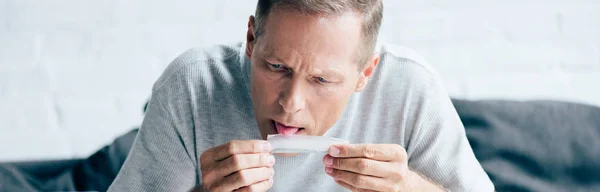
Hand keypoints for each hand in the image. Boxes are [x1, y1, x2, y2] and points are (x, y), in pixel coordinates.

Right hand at [200, 140, 274, 191]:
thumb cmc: (223, 174)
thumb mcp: (224, 160)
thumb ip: (240, 152)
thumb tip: (265, 148)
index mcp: (208, 157)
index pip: (232, 147)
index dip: (252, 145)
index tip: (267, 146)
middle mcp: (210, 172)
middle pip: (238, 161)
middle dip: (259, 159)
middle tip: (270, 159)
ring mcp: (216, 187)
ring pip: (244, 176)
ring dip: (262, 172)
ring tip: (270, 170)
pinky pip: (249, 190)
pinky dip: (262, 184)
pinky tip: (267, 181)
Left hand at [323, 144, 442, 191]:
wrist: (407, 184)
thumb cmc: (390, 164)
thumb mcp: (385, 152)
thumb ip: (364, 150)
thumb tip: (336, 150)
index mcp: (397, 154)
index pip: (367, 150)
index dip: (347, 150)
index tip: (332, 150)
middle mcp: (396, 171)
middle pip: (362, 166)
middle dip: (341, 163)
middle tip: (327, 160)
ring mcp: (391, 186)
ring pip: (359, 180)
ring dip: (340, 175)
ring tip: (329, 169)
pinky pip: (360, 191)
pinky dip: (346, 184)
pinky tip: (338, 178)